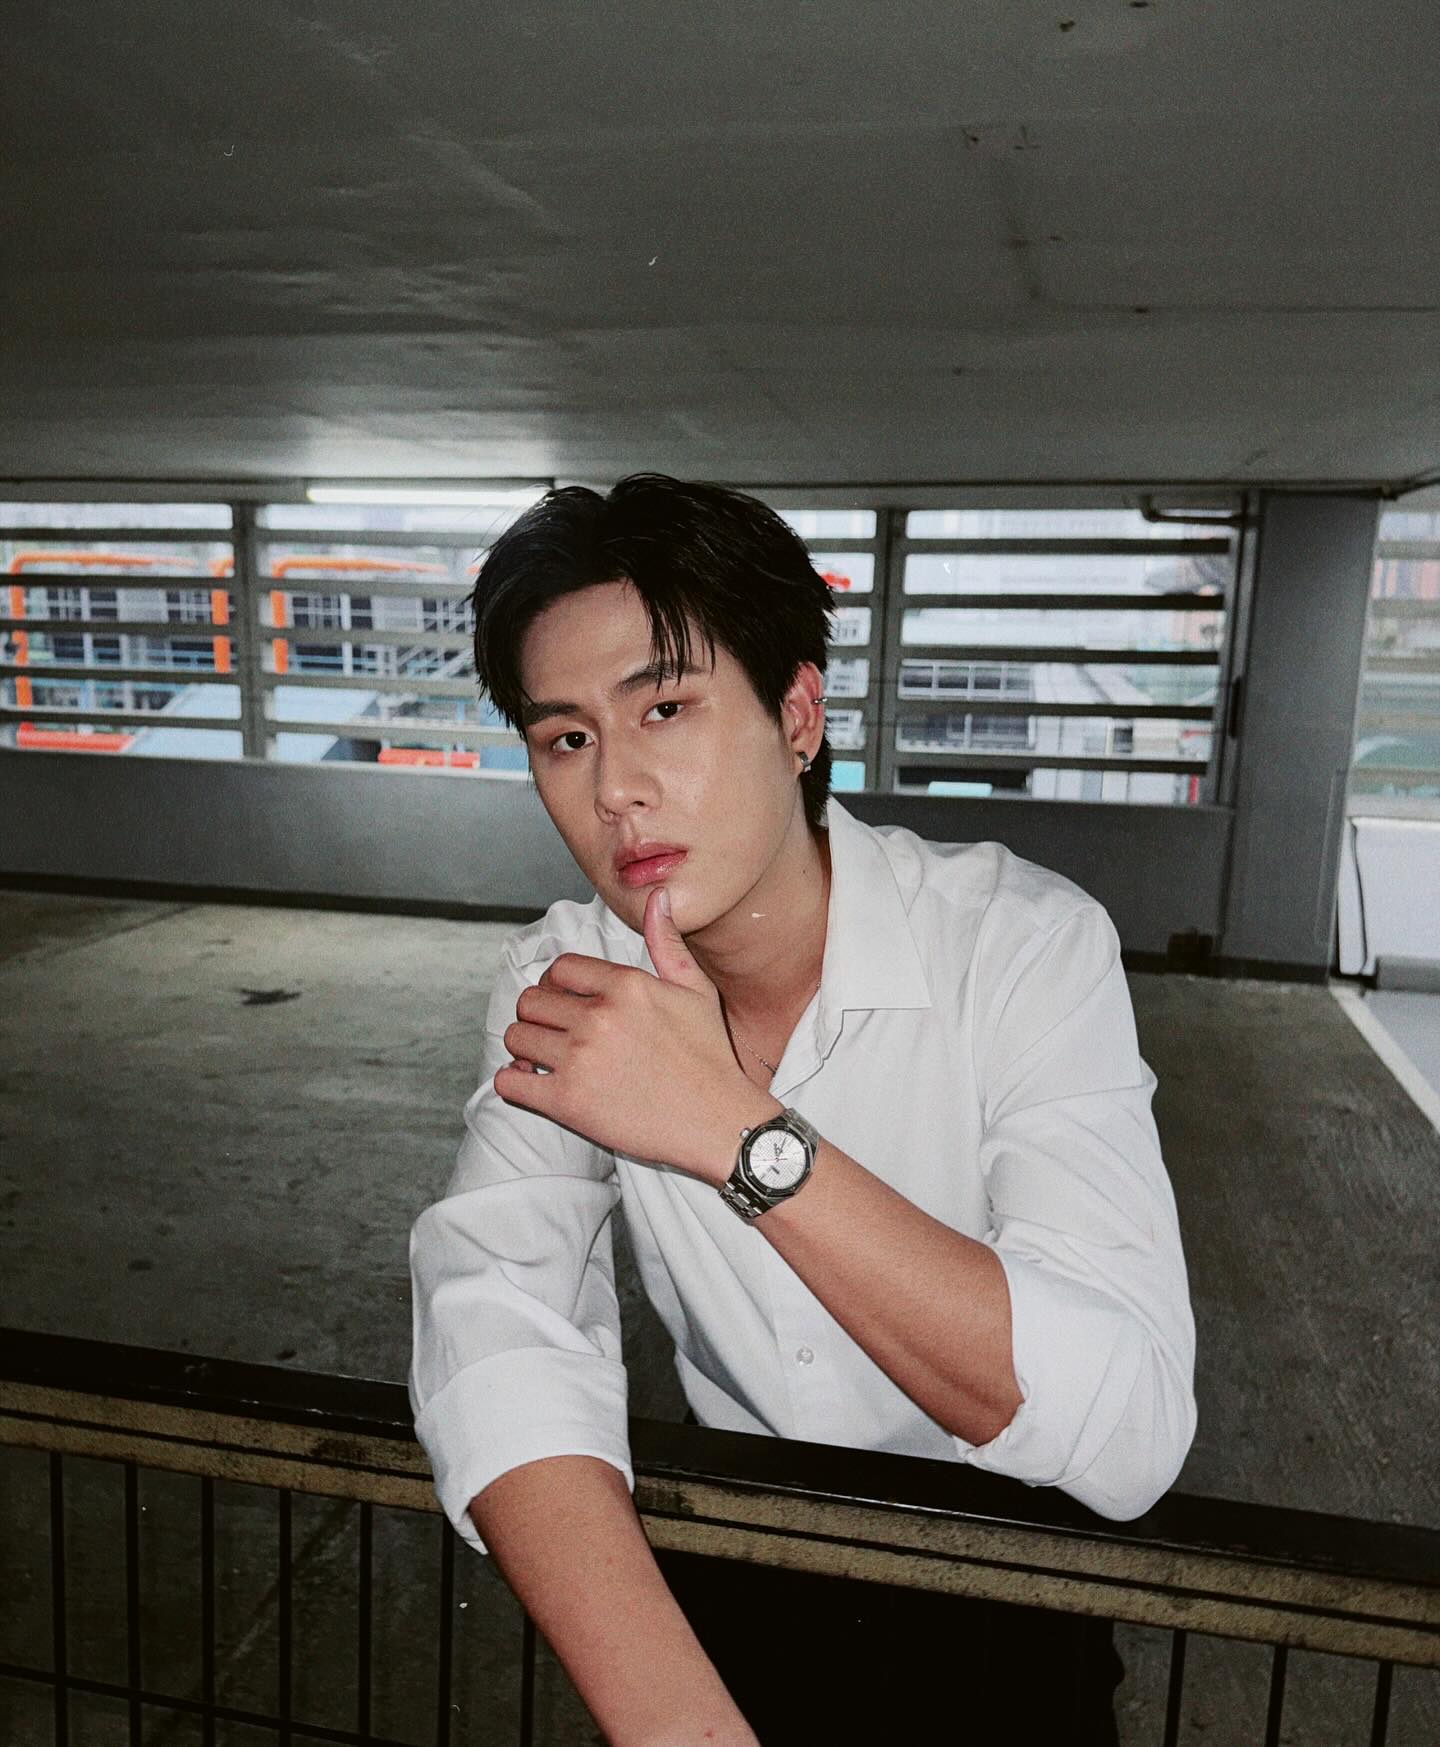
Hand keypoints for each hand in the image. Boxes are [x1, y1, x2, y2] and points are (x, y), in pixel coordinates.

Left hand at [495, 886, 779, 1181]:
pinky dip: (512, 1082)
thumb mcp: (695, 991)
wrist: (719, 1122)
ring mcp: (579, 1060)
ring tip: (543, 1057)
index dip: (557, 984)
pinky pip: (510, 1083)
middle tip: (554, 1032)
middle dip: (539, 1015)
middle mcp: (598, 1017)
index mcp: (625, 985)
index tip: (566, 1002)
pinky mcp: (567, 1102)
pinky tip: (531, 1083)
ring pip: (516, 1037)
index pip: (560, 969)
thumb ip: (667, 942)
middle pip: (531, 1001)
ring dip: (525, 1047)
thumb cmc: (710, 1057)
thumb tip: (658, 897)